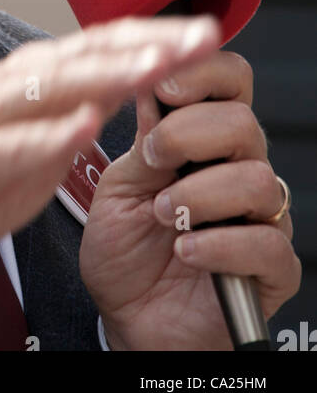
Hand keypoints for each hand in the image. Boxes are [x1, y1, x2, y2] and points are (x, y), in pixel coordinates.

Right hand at [0, 14, 221, 310]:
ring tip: (154, 67)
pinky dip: (44, 136)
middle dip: (143, 46)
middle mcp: (4, 88)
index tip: (206, 32)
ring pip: (45, 90)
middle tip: (199, 39)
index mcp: (27, 80)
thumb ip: (79, 107)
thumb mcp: (37, 141)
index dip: (150, 36)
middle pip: (80, 57)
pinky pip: (4, 149)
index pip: (97, 47)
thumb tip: (133, 80)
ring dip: (103, 76)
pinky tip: (84, 125)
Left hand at [80, 51, 301, 349]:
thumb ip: (143, 137)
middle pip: (244, 123)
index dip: (205, 73)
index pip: (231, 83)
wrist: (128, 319)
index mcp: (204, 139)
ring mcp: (260, 219)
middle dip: (189, 133)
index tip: (165, 85)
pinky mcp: (272, 270)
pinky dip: (218, 244)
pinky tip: (186, 251)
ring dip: (199, 195)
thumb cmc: (125, 249)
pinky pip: (267, 244)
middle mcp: (238, 170)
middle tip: (152, 159)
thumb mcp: (120, 183)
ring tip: (163, 216)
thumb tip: (152, 76)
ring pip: (257, 181)